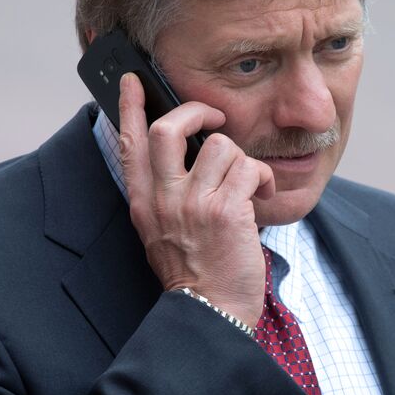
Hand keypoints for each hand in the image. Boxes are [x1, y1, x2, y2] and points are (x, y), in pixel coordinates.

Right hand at [117, 72, 274, 327]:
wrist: (211, 313)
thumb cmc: (197, 274)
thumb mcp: (164, 234)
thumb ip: (167, 197)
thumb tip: (186, 158)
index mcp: (145, 204)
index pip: (129, 144)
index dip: (130, 107)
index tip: (132, 81)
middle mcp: (164, 200)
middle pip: (168, 129)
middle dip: (197, 112)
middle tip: (215, 119)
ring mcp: (194, 204)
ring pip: (220, 146)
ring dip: (243, 158)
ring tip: (250, 183)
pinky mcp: (227, 211)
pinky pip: (250, 168)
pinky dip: (264, 178)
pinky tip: (265, 196)